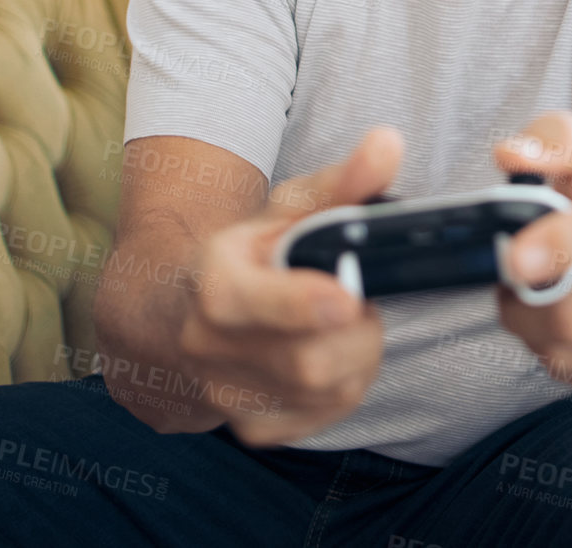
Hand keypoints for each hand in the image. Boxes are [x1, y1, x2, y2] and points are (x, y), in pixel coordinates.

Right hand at [174, 128, 400, 445]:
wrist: (182, 314)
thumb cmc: (247, 255)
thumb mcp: (285, 209)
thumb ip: (341, 182)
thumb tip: (388, 145)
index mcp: (215, 285)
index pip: (252, 304)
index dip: (301, 305)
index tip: (346, 298)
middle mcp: (212, 347)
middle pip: (310, 360)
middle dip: (358, 329)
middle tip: (355, 296)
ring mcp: (231, 395)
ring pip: (331, 390)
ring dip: (359, 352)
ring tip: (343, 321)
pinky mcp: (255, 426)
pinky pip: (332, 413)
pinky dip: (350, 382)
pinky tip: (334, 352)